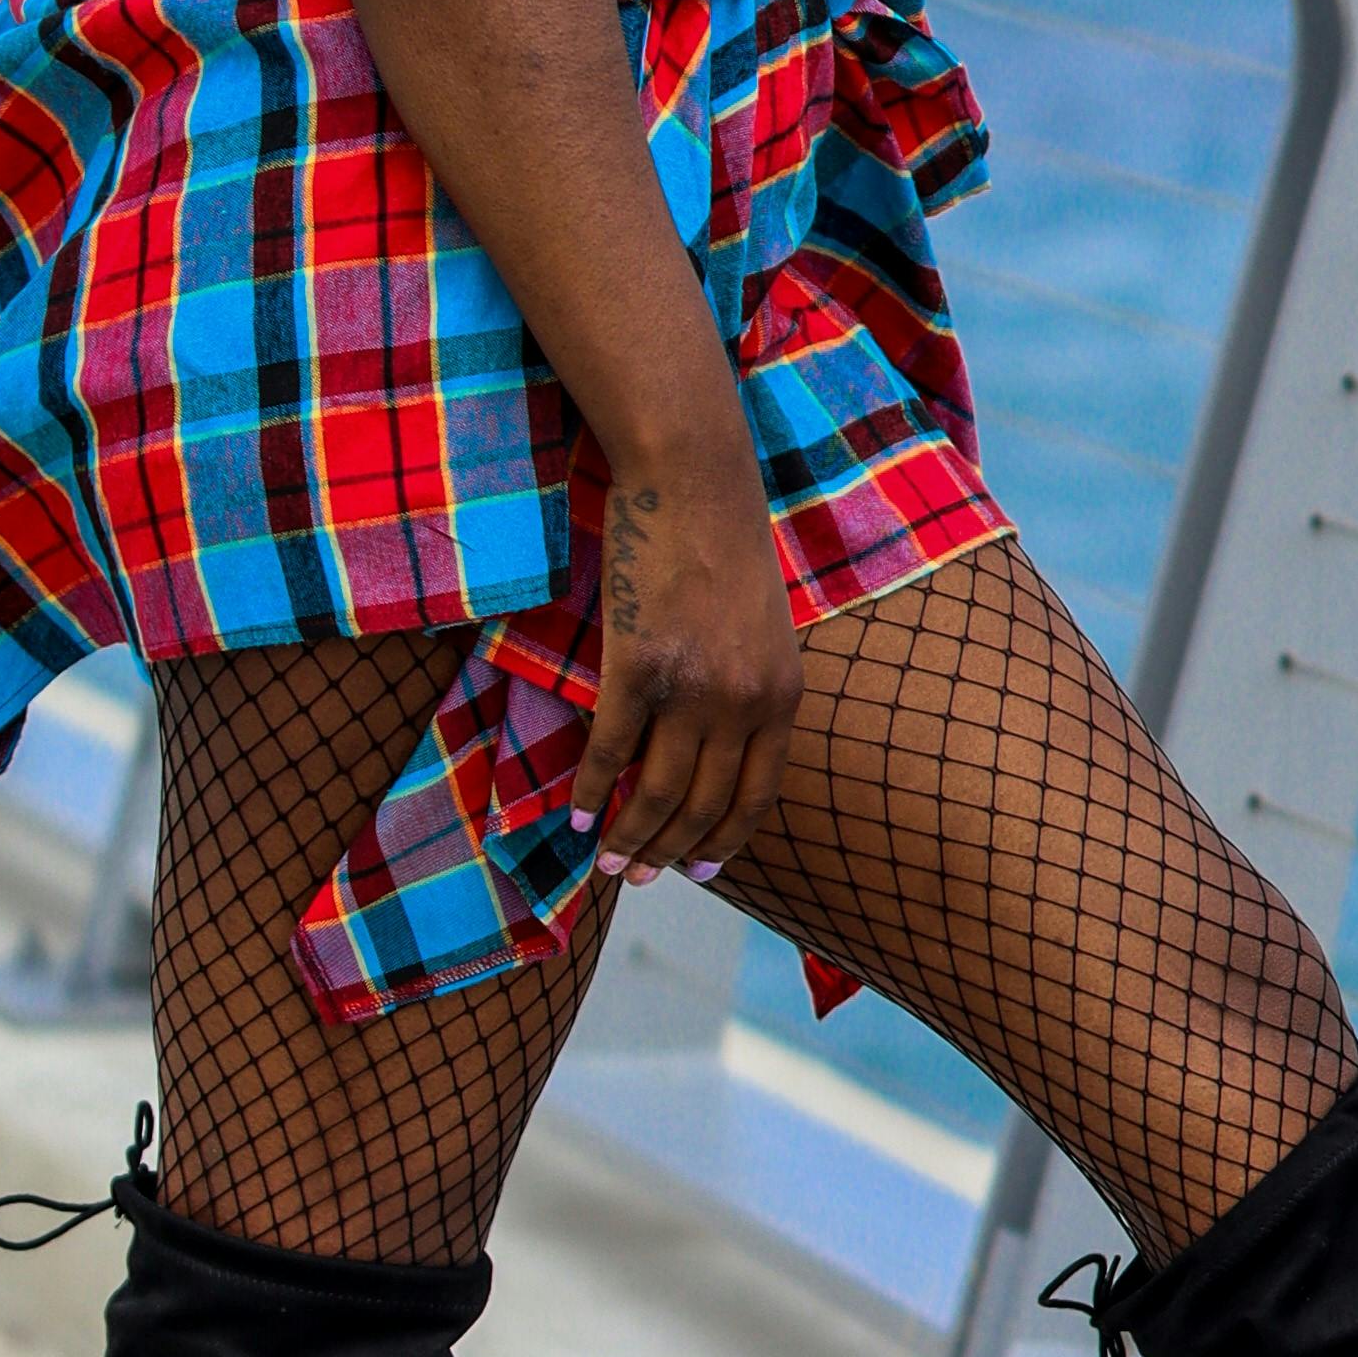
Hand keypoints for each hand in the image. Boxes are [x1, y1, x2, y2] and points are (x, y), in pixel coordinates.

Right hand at [572, 439, 803, 885]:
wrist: (693, 479)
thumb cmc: (724, 544)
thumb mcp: (764, 629)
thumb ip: (751, 690)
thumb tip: (719, 749)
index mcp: (784, 696)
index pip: (757, 796)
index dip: (725, 842)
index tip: (699, 870)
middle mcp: (744, 703)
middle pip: (704, 806)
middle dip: (669, 852)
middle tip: (640, 877)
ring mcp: (691, 689)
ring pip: (657, 792)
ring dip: (628, 836)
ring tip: (606, 862)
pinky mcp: (636, 667)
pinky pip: (609, 750)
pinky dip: (588, 790)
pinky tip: (573, 813)